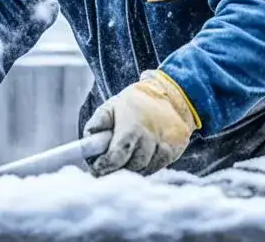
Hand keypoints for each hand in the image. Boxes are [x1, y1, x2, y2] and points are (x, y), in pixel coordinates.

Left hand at [83, 69, 200, 175]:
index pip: (117, 155)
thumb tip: (87, 140)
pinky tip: (142, 157)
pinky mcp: (176, 149)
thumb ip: (98, 122)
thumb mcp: (112, 106)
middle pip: (132, 166)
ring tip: (127, 159)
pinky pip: (159, 167)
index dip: (106, 165)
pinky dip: (148, 166)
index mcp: (132, 126)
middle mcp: (151, 136)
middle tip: (110, 165)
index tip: (97, 167)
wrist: (169, 94)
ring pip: (146, 169)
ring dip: (134, 168)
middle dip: (119, 168)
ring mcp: (166, 144)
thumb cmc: (135, 103)